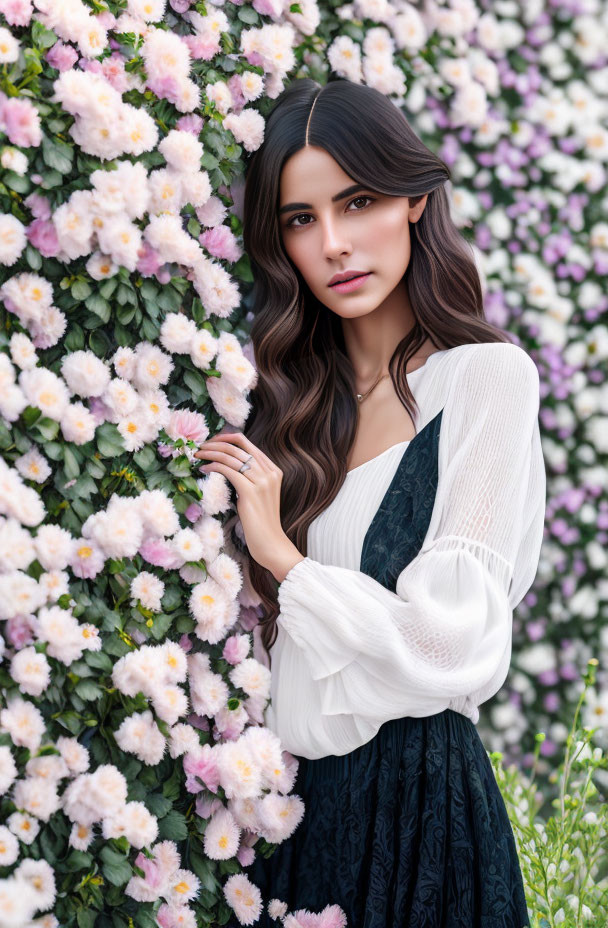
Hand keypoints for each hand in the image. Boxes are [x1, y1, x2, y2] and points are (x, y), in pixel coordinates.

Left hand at [194, 431, 303, 578]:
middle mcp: (270, 472)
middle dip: (215, 444)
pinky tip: (204, 468)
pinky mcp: (251, 492)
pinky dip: (213, 466)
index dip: (227, 438)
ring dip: (211, 453)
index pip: (247, 444)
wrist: (271, 543)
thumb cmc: (261, 523)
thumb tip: (229, 467)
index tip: (212, 442)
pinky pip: (228, 471)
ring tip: (198, 455)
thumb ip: (251, 479)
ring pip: (231, 457)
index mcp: (273, 470)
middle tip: (200, 447)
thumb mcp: (259, 495)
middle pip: (238, 447)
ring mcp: (262, 482)